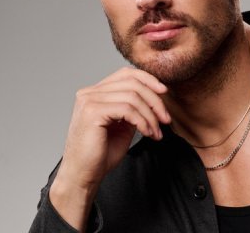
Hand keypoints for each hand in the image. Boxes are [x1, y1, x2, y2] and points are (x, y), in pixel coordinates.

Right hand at [49, 67, 170, 229]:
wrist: (83, 176)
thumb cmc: (101, 154)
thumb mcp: (123, 126)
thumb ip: (133, 109)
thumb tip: (154, 97)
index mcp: (95, 93)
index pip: (126, 74)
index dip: (148, 79)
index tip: (164, 93)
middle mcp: (89, 93)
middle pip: (132, 83)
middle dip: (155, 100)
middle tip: (166, 119)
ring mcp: (89, 101)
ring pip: (132, 96)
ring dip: (150, 115)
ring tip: (156, 132)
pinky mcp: (92, 112)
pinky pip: (127, 109)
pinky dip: (143, 121)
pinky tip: (147, 133)